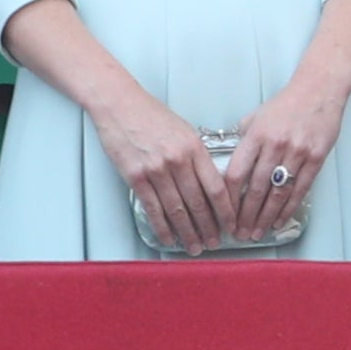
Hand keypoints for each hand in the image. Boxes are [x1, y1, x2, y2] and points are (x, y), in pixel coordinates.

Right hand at [91, 92, 234, 254]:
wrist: (119, 104)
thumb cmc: (150, 114)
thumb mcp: (184, 129)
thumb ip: (197, 155)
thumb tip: (209, 183)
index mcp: (194, 147)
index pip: (216, 187)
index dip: (226, 211)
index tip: (231, 223)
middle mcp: (178, 160)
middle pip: (198, 203)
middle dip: (209, 227)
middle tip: (214, 242)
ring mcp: (156, 170)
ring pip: (177, 210)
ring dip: (188, 233)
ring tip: (195, 246)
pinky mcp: (136, 177)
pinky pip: (153, 209)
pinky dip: (163, 227)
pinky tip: (169, 237)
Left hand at [224, 78, 346, 242]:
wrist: (319, 90)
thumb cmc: (286, 104)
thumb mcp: (256, 116)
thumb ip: (243, 139)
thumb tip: (229, 163)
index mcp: (256, 135)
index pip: (237, 173)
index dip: (229, 198)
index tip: (225, 213)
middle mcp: (275, 145)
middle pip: (256, 188)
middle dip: (246, 216)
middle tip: (239, 233)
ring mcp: (297, 152)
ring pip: (277, 193)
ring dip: (265, 217)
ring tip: (256, 233)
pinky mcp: (316, 158)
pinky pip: (300, 190)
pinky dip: (288, 209)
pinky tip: (279, 220)